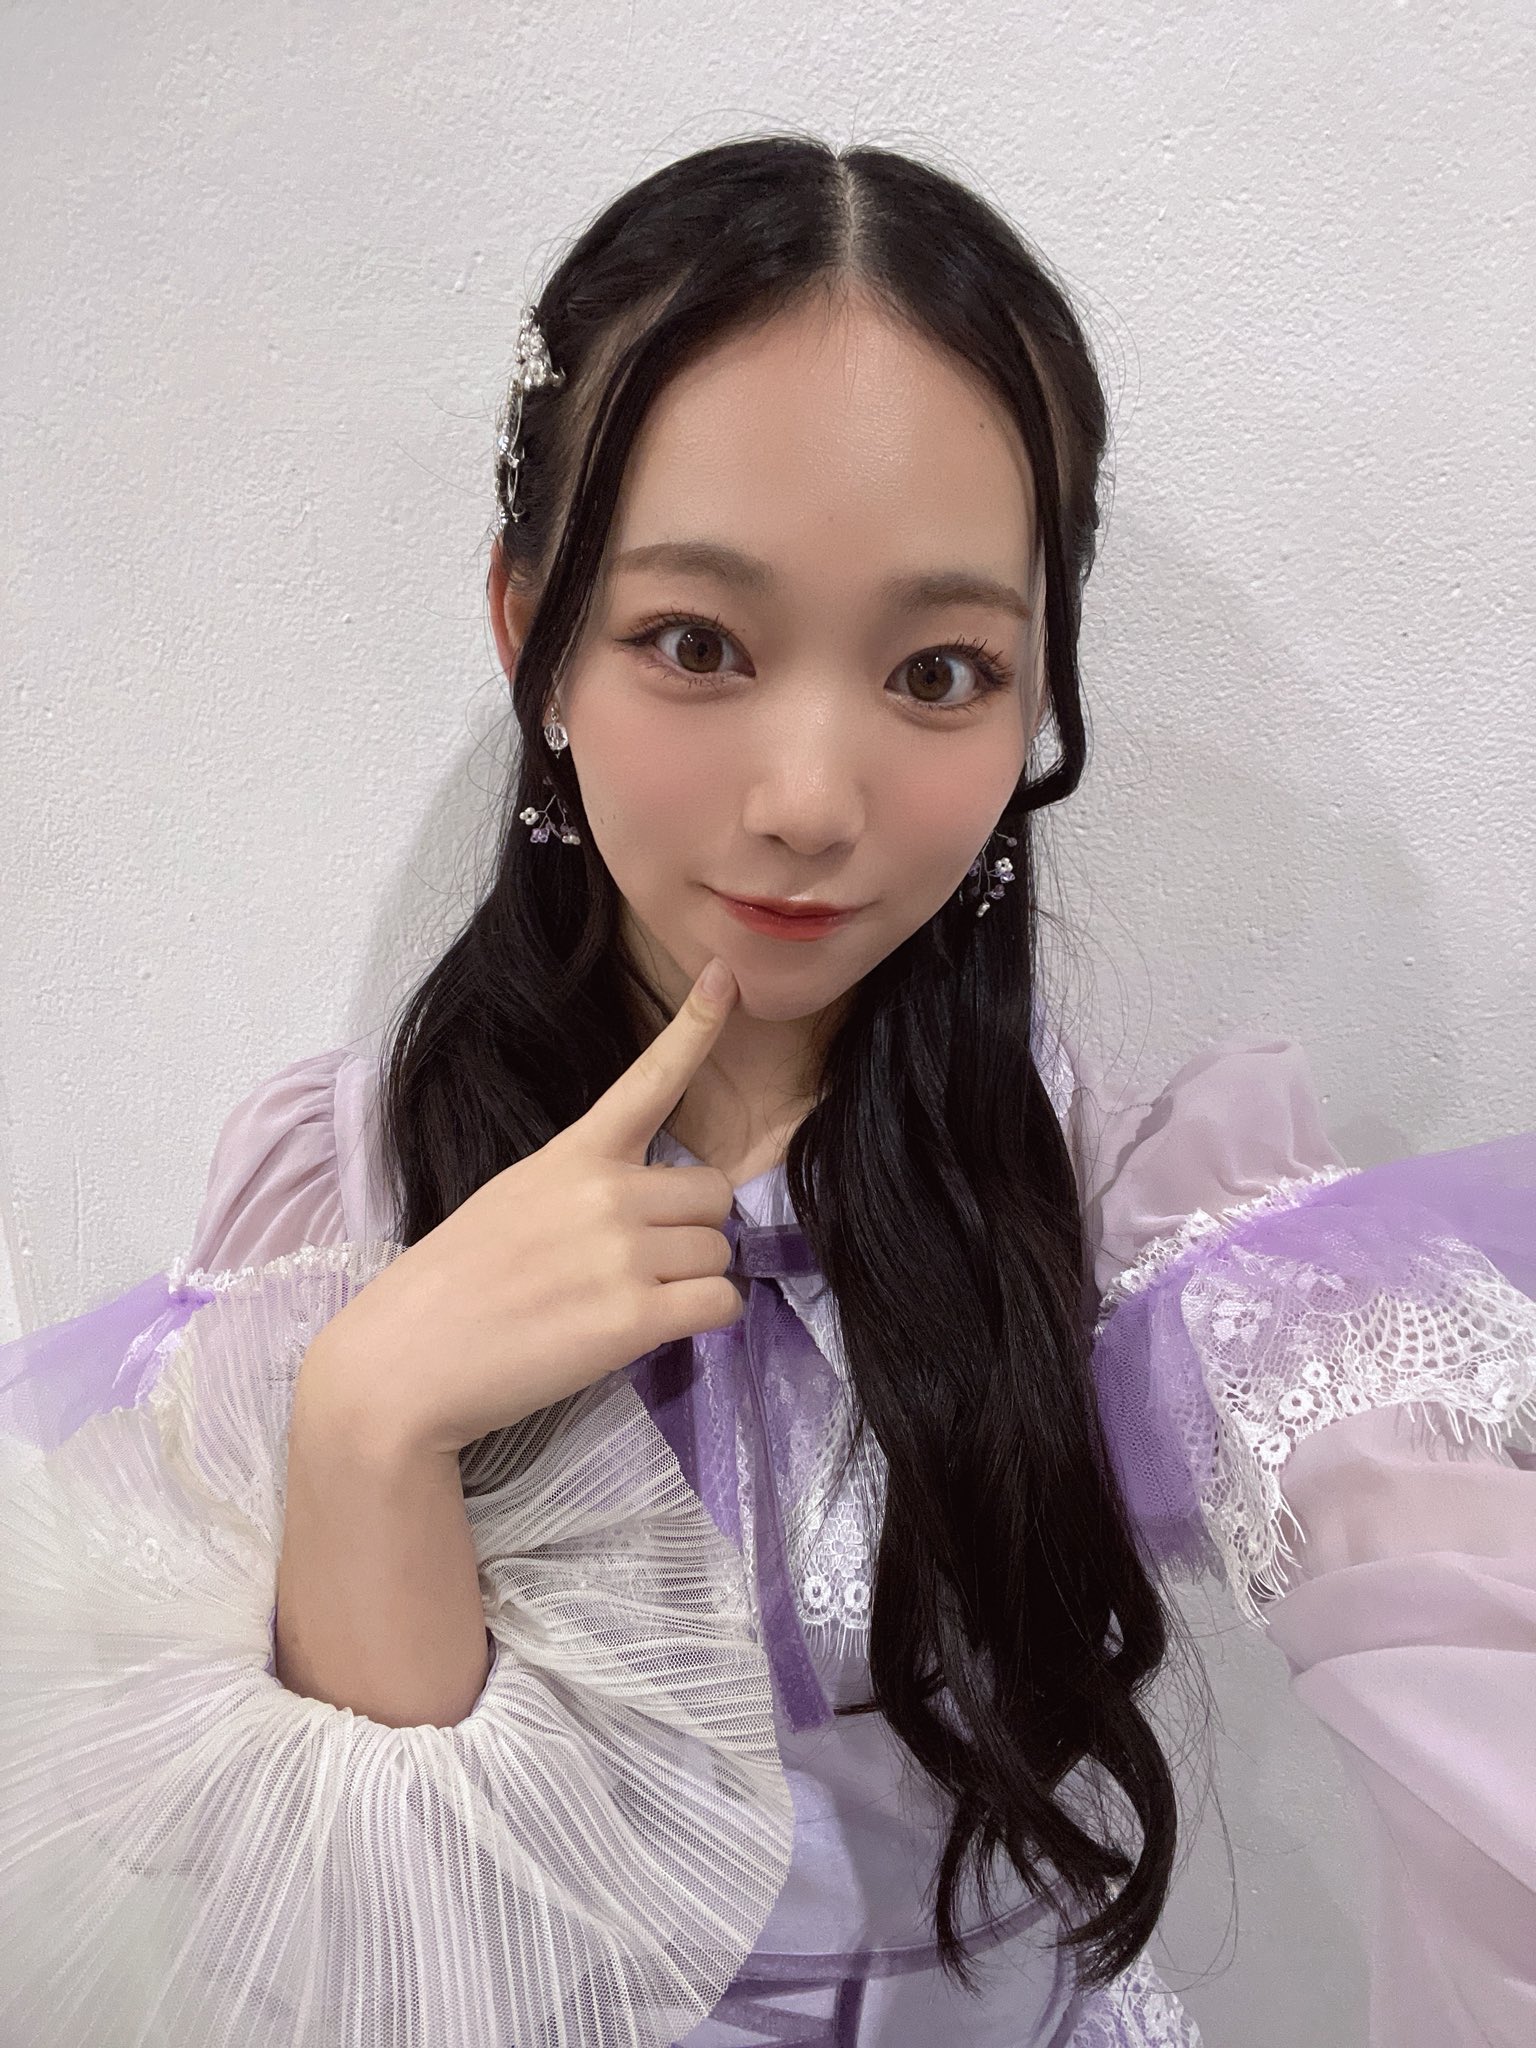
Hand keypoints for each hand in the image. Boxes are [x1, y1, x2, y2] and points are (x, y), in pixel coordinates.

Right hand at [304, 957, 743, 1456]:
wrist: (401, 1365)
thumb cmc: (448, 1289)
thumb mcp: (510, 1203)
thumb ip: (581, 1194)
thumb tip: (648, 1216)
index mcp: (570, 1156)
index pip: (647, 1081)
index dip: (694, 1027)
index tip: (727, 976)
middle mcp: (604, 1192)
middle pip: (714, 1193)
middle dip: (692, 1230)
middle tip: (638, 1268)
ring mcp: (621, 1254)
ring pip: (720, 1253)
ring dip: (692, 1282)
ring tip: (626, 1306)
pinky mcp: (632, 1318)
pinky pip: (720, 1304)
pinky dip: (704, 1321)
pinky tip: (654, 1333)